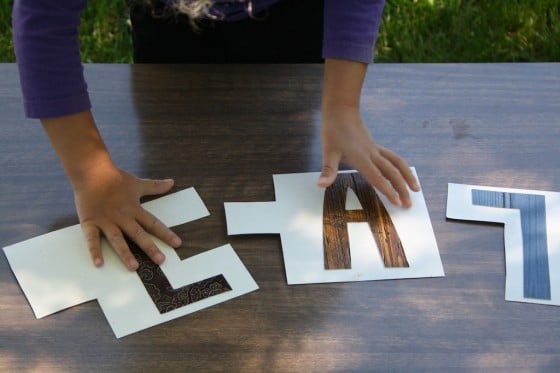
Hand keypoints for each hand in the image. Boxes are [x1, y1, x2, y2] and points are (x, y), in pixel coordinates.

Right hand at [41, 110, 180, 270]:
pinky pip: (92, 239)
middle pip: (138, 234)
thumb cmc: (115, 178)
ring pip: (117, 239)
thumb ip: (155, 186)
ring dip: (125, 253)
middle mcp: (122, 217)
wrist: (91, 171)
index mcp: (134, 209)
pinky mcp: (90, 222)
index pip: (153, 223)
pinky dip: (94, 251)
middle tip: (161, 261)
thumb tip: (172, 182)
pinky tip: (99, 264)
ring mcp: (106, 221)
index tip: (177, 244)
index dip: (166, 233)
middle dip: (150, 248)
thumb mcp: (137, 183)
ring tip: (134, 267)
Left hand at [317, 105, 419, 207]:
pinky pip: (393, 158)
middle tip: (409, 204)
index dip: (389, 191)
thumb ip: (328, 170)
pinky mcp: (376, 146)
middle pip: (392, 173)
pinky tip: (404, 173)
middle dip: (402, 189)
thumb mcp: (328, 152)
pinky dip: (402, 167)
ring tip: (416, 189)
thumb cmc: (334, 131)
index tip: (398, 203)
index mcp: (362, 158)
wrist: (341, 111)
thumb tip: (321, 185)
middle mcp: (372, 155)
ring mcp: (376, 150)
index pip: (378, 178)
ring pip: (397, 163)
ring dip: (408, 176)